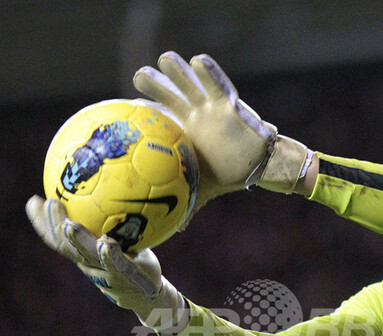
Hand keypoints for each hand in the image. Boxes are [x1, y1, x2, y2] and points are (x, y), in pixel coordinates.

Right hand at [26, 196, 184, 329]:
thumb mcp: (119, 239)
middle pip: (65, 245)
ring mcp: (105, 270)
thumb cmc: (131, 261)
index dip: (42, 222)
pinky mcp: (125, 275)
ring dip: (76, 240)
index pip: (56, 238)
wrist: (147, 293)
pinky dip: (108, 254)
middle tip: (50, 202)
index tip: (33, 201)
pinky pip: (114, 264)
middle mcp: (89, 263)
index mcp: (83, 253)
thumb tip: (105, 189)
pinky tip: (105, 242)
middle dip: (54, 224)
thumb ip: (109, 222)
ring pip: (85, 255)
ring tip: (69, 225)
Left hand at [133, 52, 310, 209]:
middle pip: (171, 96)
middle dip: (155, 84)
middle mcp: (195, 117)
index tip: (124, 109)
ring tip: (165, 59)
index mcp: (184, 133)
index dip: (144, 113)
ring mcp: (211, 108)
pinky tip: (198, 61)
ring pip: (191, 85)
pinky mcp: (230, 104)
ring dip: (179, 71)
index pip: (160, 120)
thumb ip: (188, 205)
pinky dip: (209, 73)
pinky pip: (218, 85)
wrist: (259, 166)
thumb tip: (175, 230)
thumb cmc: (229, 176)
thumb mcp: (204, 190)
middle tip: (138, 76)